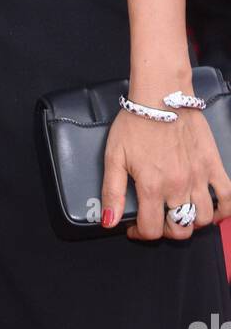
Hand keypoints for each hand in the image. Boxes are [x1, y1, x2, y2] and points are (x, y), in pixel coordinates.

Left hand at [102, 107, 230, 241]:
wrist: (161, 96)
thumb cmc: (136, 123)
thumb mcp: (114, 155)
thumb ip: (112, 191)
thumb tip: (109, 221)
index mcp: (151, 185)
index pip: (151, 229)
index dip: (140, 233)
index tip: (135, 227)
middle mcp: (177, 186)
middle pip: (179, 229)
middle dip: (167, 230)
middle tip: (159, 219)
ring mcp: (198, 177)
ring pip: (202, 219)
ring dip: (192, 222)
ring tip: (181, 213)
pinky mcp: (213, 166)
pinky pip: (227, 198)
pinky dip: (223, 211)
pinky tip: (212, 211)